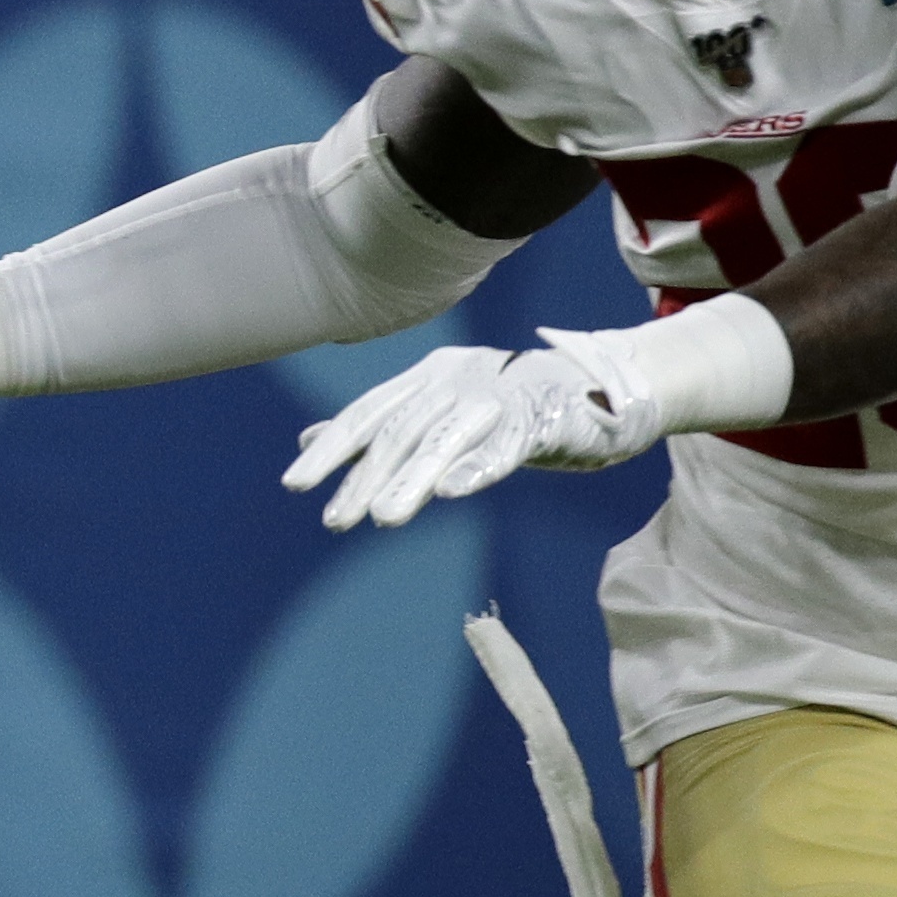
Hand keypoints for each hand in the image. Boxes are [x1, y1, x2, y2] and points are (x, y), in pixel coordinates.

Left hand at [281, 335, 642, 531]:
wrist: (602, 385)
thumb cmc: (512, 405)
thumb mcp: (438, 411)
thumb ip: (379, 427)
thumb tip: (311, 439)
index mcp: (428, 376)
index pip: (368, 413)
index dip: (332, 448)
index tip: (295, 483)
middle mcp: (456, 379)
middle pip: (400, 429)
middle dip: (363, 477)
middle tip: (336, 519)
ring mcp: (499, 395)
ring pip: (445, 439)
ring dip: (411, 481)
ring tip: (383, 518)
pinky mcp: (543, 417)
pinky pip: (506, 444)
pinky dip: (477, 466)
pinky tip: (451, 491)